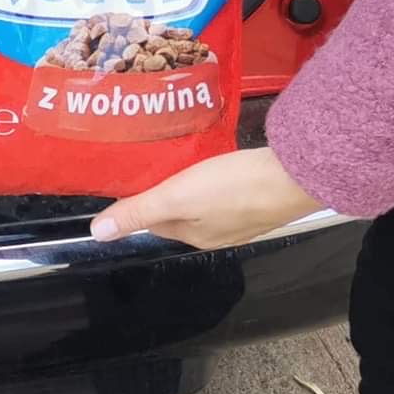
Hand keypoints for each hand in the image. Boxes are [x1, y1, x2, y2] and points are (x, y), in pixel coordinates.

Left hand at [90, 148, 319, 251]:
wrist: (294, 176)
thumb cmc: (234, 188)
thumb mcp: (176, 197)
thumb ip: (138, 211)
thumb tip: (98, 233)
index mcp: (194, 237)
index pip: (154, 220)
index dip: (141, 198)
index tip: (135, 174)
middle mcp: (217, 233)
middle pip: (179, 211)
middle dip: (167, 188)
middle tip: (158, 158)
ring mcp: (242, 217)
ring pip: (205, 200)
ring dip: (193, 181)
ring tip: (185, 156)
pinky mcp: (261, 199)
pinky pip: (230, 190)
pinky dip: (219, 177)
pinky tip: (221, 161)